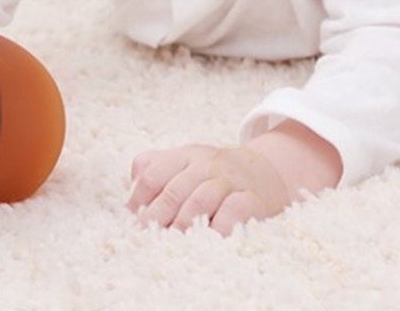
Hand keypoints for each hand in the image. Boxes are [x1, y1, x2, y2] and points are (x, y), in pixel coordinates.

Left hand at [127, 143, 291, 236]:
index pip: (154, 173)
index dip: (138, 199)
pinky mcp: (251, 199)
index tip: (131, 222)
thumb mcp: (188, 161)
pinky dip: (218, 228)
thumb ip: (157, 166)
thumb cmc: (218, 172)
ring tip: (171, 243)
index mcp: (187, 156)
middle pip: (174, 190)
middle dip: (156, 217)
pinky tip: (207, 240)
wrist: (268, 170)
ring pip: (200, 201)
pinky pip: (232, 212)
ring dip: (182, 224)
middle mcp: (207, 164)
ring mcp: (230, 180)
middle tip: (145, 239)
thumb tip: (132, 178)